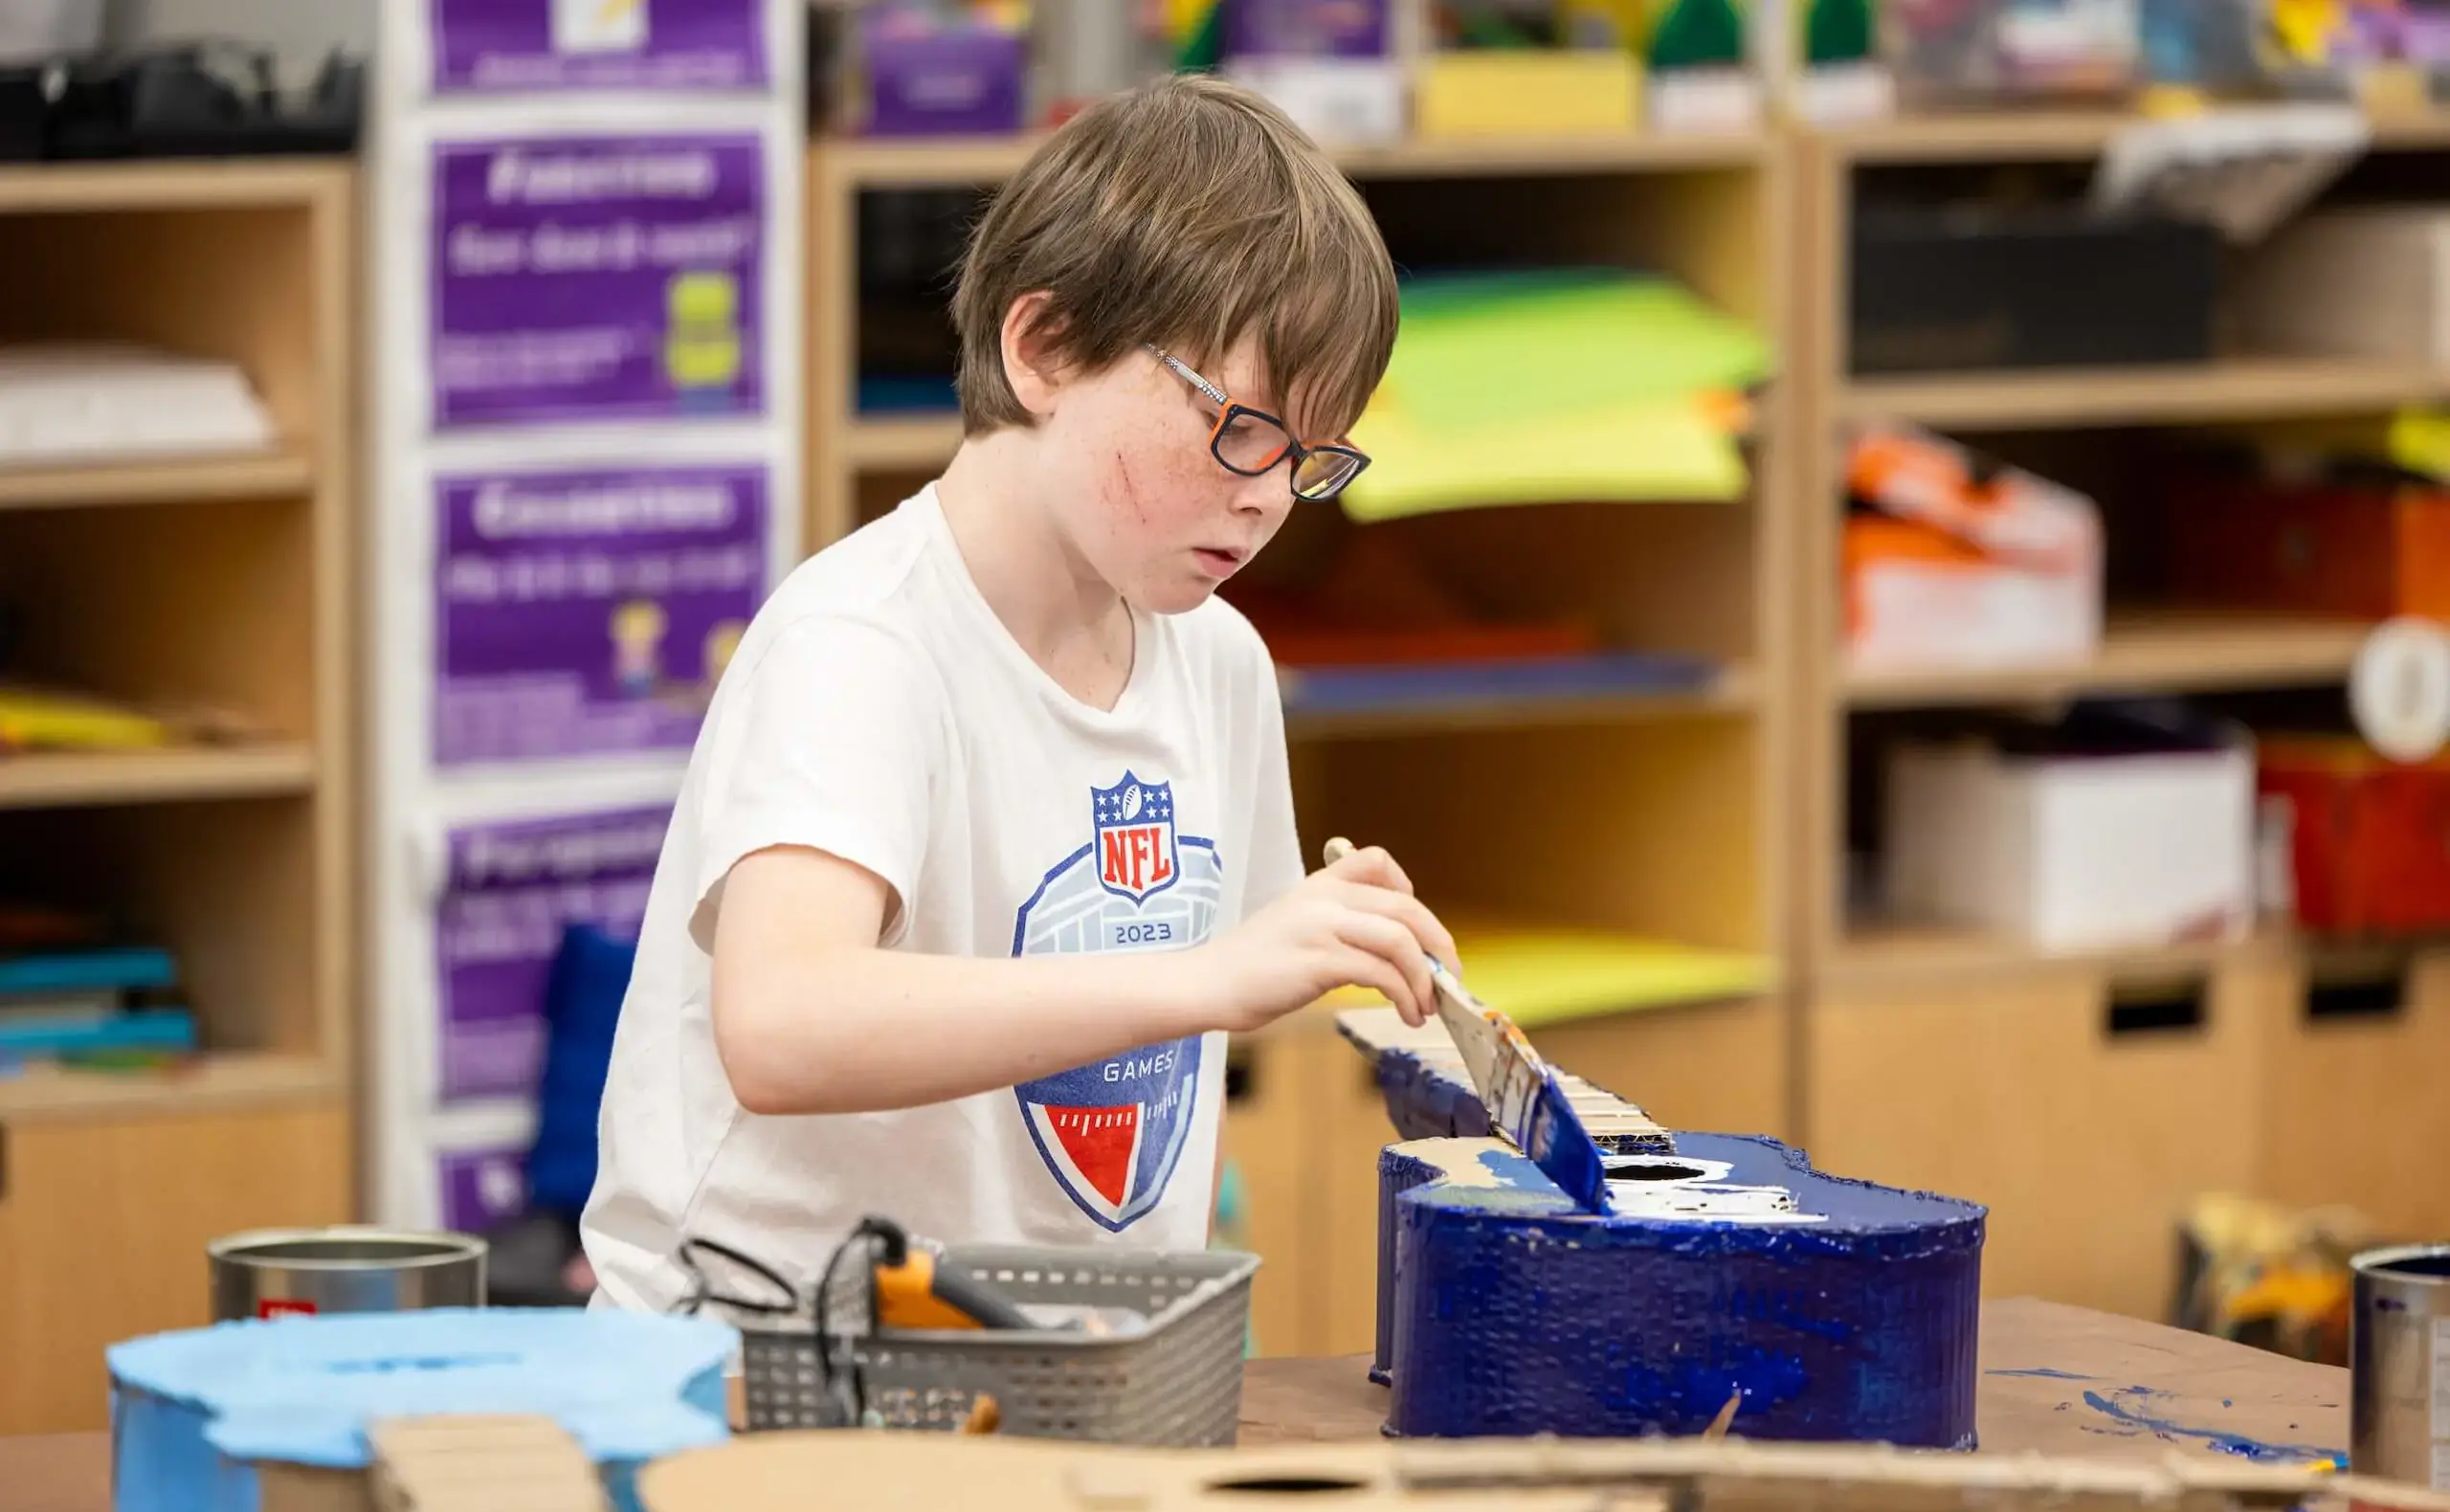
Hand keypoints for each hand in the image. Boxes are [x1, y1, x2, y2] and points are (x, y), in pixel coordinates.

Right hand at [1191, 842, 1460, 1032]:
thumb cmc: (1250, 966)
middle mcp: (1323, 898)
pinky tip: (1406, 1013)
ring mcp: (1321, 926)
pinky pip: (1381, 972)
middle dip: (1438, 944)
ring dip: (1424, 978)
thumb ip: (1336, 925)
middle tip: (1447, 977)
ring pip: (1400, 939)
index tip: (1415, 927)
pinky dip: (1404, 995)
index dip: (1407, 887)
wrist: (1207, 984)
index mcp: (1318, 885)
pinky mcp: (1318, 961)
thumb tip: (1389, 951)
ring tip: (1426, 1005)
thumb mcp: (1294, 927)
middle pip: (1404, 906)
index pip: (1375, 860)